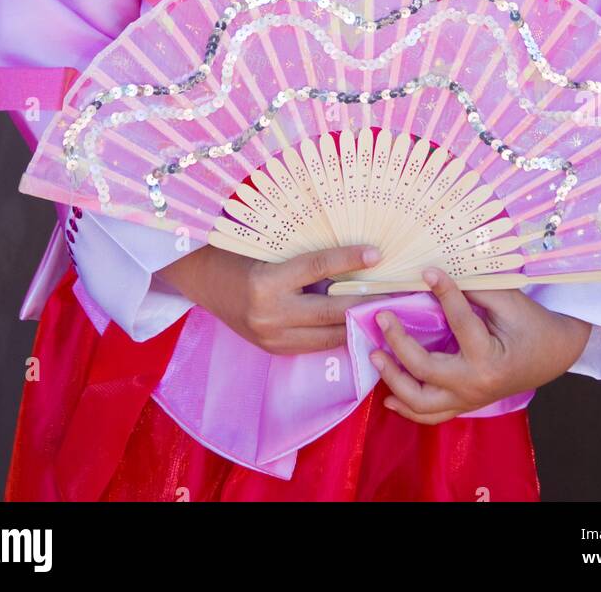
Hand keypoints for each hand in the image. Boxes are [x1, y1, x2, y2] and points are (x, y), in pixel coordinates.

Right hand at [162, 242, 386, 354]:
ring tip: (383, 311)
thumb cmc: (237, 256)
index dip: (348, 259)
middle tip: (395, 293)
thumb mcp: (267, 250)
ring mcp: (272, 337)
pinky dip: (337, 334)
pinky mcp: (274, 350)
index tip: (376, 253)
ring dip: (356, 323)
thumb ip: (302, 259)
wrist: (204, 282)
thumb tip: (347, 256)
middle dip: (365, 302)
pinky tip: (356, 325)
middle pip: (330, 310)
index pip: (317, 267)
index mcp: (266, 281)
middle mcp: (270, 313)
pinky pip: (315, 345)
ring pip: (328, 335)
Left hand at [368, 267, 592, 423]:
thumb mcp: (509, 301)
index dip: (443, 292)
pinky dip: (407, 408)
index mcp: (489, 358)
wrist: (554, 354)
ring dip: (393, 380)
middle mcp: (474, 385)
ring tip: (375, 355)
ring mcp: (468, 400)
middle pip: (424, 370)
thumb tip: (435, 275)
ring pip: (420, 402)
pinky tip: (388, 396)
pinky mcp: (464, 404)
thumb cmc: (532, 324)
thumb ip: (473, 290)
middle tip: (382, 317)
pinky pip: (430, 415)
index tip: (427, 271)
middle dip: (398, 343)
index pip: (458, 321)